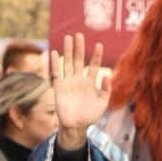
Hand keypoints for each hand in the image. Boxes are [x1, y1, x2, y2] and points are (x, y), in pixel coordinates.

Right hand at [50, 33, 110, 149]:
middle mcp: (78, 80)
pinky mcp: (59, 87)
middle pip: (79, 60)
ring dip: (68, 51)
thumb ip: (106, 90)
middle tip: (79, 34)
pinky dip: (55, 63)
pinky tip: (55, 52)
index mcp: (89, 83)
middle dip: (79, 48)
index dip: (96, 56)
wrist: (76, 126)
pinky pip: (57, 72)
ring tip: (68, 38)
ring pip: (68, 63)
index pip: (93, 66)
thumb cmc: (90, 116)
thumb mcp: (102, 103)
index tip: (99, 44)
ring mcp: (68, 82)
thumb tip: (106, 75)